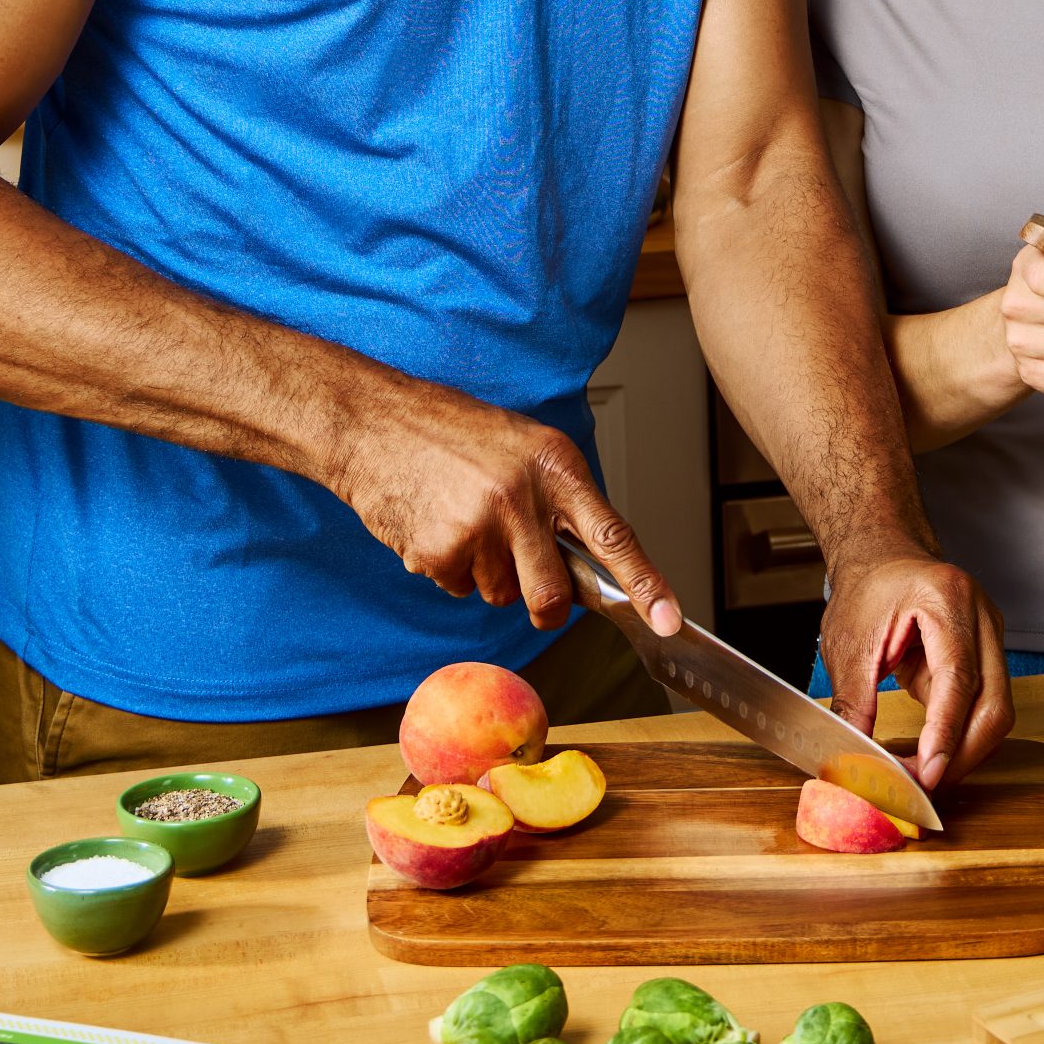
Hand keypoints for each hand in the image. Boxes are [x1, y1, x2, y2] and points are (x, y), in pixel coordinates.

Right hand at [327, 370, 681, 635]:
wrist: (374, 421)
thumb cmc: (453, 433)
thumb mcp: (526, 448)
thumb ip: (560, 502)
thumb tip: (588, 566)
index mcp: (556, 466)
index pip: (613, 536)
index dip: (645, 584)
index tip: (669, 621)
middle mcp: (522, 498)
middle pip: (552, 594)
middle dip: (546, 608)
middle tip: (529, 588)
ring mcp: (478, 526)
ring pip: (500, 594)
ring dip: (487, 574)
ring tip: (465, 521)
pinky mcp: (437, 551)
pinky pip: (458, 588)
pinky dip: (449, 568)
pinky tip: (435, 524)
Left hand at [818, 548, 1011, 792]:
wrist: (884, 558)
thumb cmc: (867, 590)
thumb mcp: (849, 644)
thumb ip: (854, 702)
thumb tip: (856, 757)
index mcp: (947, 599)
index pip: (958, 676)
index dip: (945, 731)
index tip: (927, 771)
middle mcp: (982, 615)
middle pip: (994, 702)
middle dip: (961, 753)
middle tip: (923, 784)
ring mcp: (992, 634)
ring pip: (997, 710)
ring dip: (964, 750)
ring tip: (925, 774)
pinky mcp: (988, 655)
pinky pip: (985, 705)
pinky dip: (961, 735)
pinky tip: (933, 753)